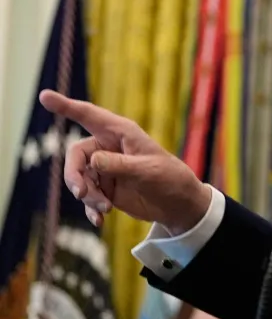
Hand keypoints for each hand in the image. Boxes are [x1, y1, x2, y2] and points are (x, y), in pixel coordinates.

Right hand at [39, 89, 211, 233]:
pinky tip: (99, 221)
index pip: (89, 116)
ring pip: (80, 179)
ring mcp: (106, 169)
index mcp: (121, 133)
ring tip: (105, 209)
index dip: (66, 106)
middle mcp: (109, 147)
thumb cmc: (170, 179)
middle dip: (74, 175)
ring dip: (88, 196)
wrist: (180, 204)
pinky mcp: (106, 188)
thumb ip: (120, 165)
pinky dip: (90, 208)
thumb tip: (92, 161)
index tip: (44, 96)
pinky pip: (88, 196)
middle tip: (81, 193)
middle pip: (76, 156)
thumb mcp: (147, 171)